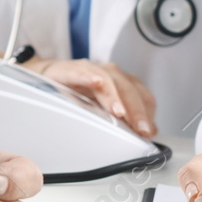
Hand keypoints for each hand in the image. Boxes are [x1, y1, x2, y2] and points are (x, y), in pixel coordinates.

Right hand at [23, 57, 155, 136]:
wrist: (51, 75)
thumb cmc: (81, 91)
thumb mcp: (106, 107)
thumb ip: (129, 118)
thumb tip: (151, 131)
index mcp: (122, 82)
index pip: (141, 95)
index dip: (147, 113)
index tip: (147, 133)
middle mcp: (110, 73)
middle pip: (128, 89)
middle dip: (136, 110)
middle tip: (140, 129)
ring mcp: (90, 69)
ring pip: (108, 80)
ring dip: (115, 97)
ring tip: (119, 112)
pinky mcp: (69, 69)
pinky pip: (80, 72)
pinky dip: (88, 76)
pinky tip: (95, 82)